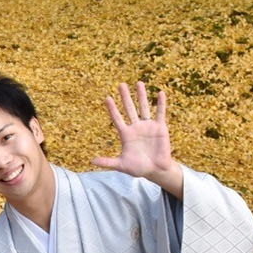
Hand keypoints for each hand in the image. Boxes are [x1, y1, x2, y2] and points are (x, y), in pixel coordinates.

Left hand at [91, 82, 182, 197]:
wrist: (156, 170)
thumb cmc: (138, 168)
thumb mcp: (121, 165)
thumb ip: (108, 162)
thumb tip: (91, 161)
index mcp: (126, 135)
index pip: (117, 119)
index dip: (113, 109)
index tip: (107, 98)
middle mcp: (136, 127)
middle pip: (129, 109)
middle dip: (125, 97)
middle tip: (121, 84)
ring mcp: (148, 126)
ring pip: (144, 107)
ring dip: (141, 96)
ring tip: (138, 83)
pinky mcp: (160, 128)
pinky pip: (160, 113)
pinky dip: (160, 104)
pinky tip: (160, 93)